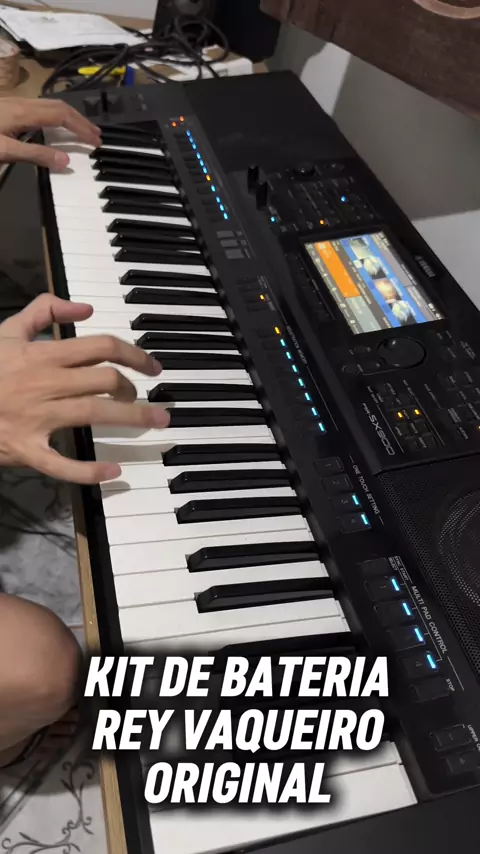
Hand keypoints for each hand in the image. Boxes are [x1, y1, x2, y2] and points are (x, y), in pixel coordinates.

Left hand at [0, 97, 100, 169]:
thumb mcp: (5, 151)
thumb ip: (35, 155)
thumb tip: (66, 161)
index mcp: (24, 113)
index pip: (61, 116)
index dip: (81, 127)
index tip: (95, 141)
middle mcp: (22, 103)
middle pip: (59, 106)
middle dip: (80, 120)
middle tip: (96, 135)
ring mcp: (15, 103)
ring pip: (51, 104)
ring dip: (70, 116)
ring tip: (82, 129)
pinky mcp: (9, 107)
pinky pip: (41, 107)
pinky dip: (57, 116)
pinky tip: (57, 125)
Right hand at [0, 293, 169, 483]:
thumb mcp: (7, 331)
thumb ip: (44, 310)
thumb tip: (85, 308)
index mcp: (44, 355)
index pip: (102, 347)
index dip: (135, 354)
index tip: (152, 367)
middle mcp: (47, 384)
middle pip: (107, 380)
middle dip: (135, 389)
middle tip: (143, 396)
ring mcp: (38, 418)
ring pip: (96, 414)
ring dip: (134, 417)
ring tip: (156, 422)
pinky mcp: (28, 450)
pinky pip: (63, 464)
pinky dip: (89, 471)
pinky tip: (113, 472)